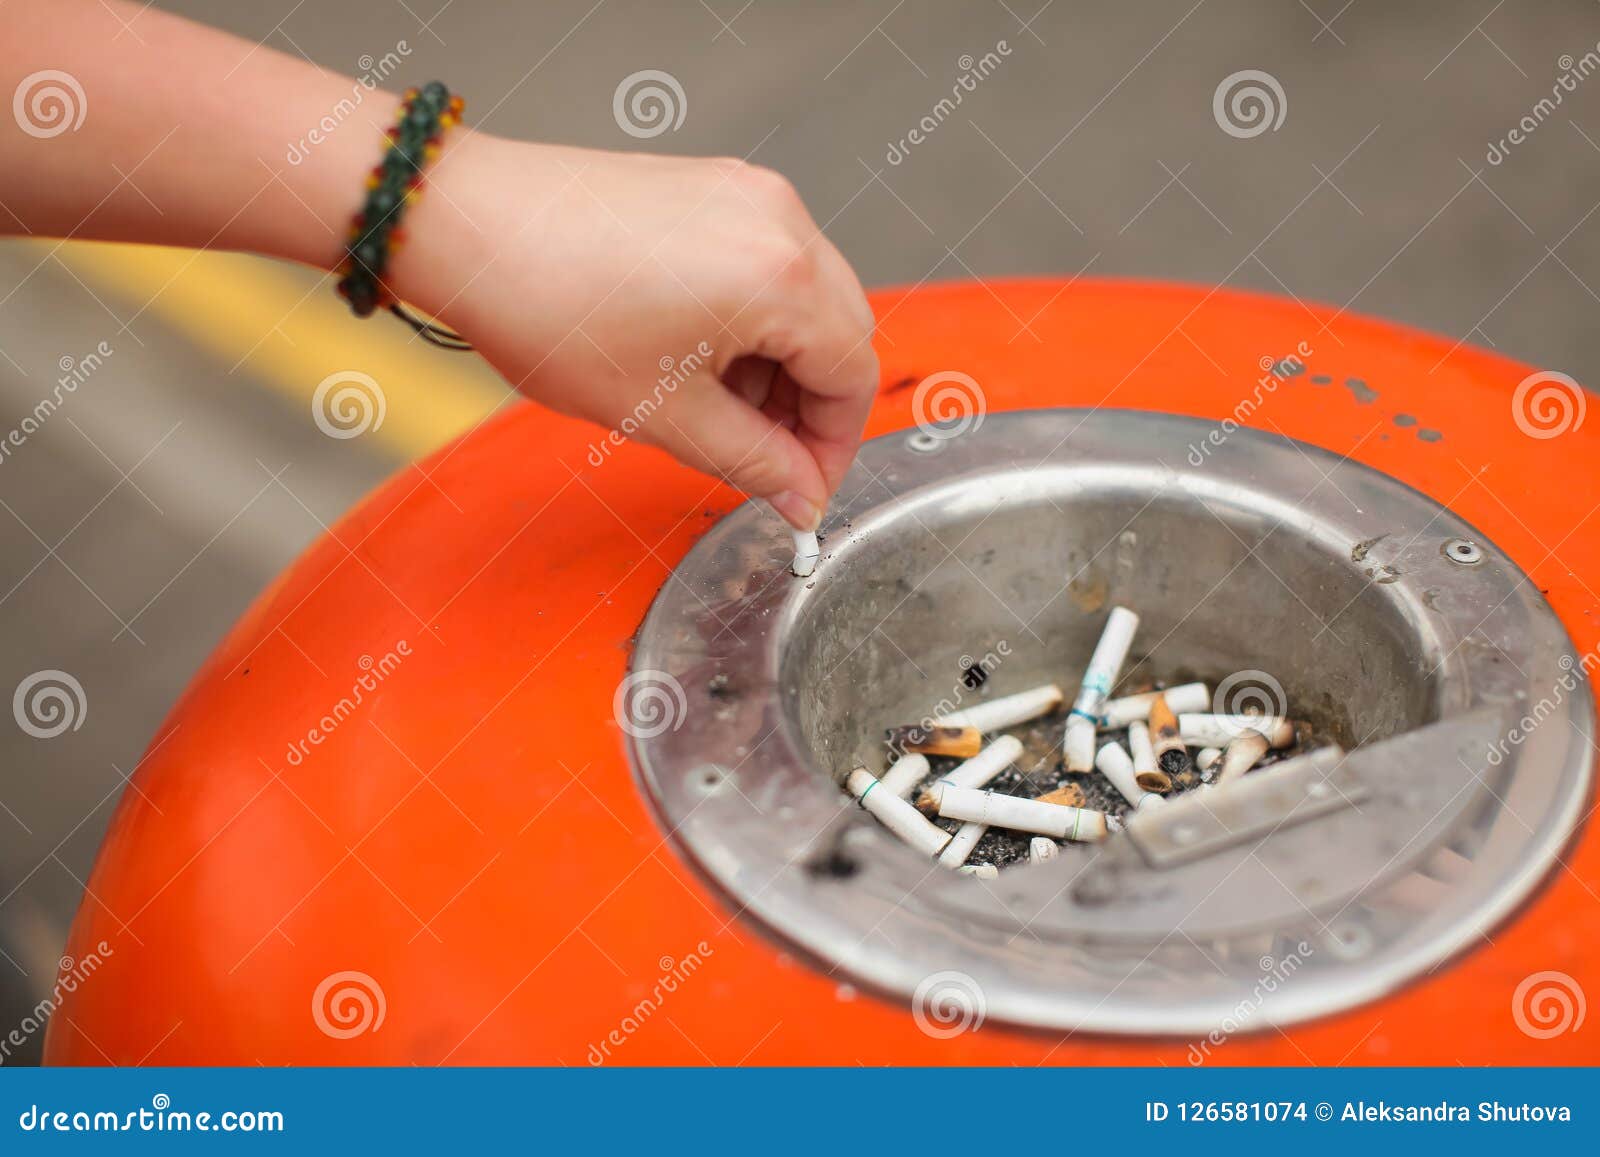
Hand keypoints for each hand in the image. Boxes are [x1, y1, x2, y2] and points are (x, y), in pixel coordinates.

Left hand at [399, 134, 879, 530]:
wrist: (467, 225)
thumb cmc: (547, 306)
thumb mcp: (663, 414)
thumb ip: (753, 463)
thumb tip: (802, 496)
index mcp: (781, 277)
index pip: (853, 377)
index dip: (833, 448)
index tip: (803, 490)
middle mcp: (781, 220)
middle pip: (842, 332)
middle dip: (812, 407)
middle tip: (766, 461)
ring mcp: (748, 194)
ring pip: (808, 299)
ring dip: (782, 366)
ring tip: (719, 409)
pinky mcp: (715, 185)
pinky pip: (769, 263)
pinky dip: (754, 320)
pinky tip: (700, 355)